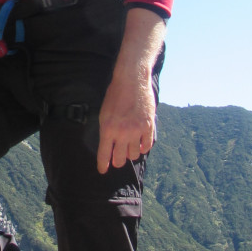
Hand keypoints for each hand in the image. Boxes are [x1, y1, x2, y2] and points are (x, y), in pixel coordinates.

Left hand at [96, 6, 165, 173]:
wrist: (131, 80)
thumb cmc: (115, 95)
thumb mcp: (104, 113)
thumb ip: (106, 130)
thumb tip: (108, 145)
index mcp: (108, 129)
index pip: (104, 154)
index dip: (103, 165)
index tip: (103, 170)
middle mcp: (122, 133)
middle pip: (120, 159)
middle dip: (117, 161)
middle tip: (117, 158)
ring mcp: (136, 130)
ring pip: (133, 154)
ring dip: (130, 153)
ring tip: (129, 147)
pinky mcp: (148, 126)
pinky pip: (146, 146)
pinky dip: (143, 147)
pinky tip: (140, 144)